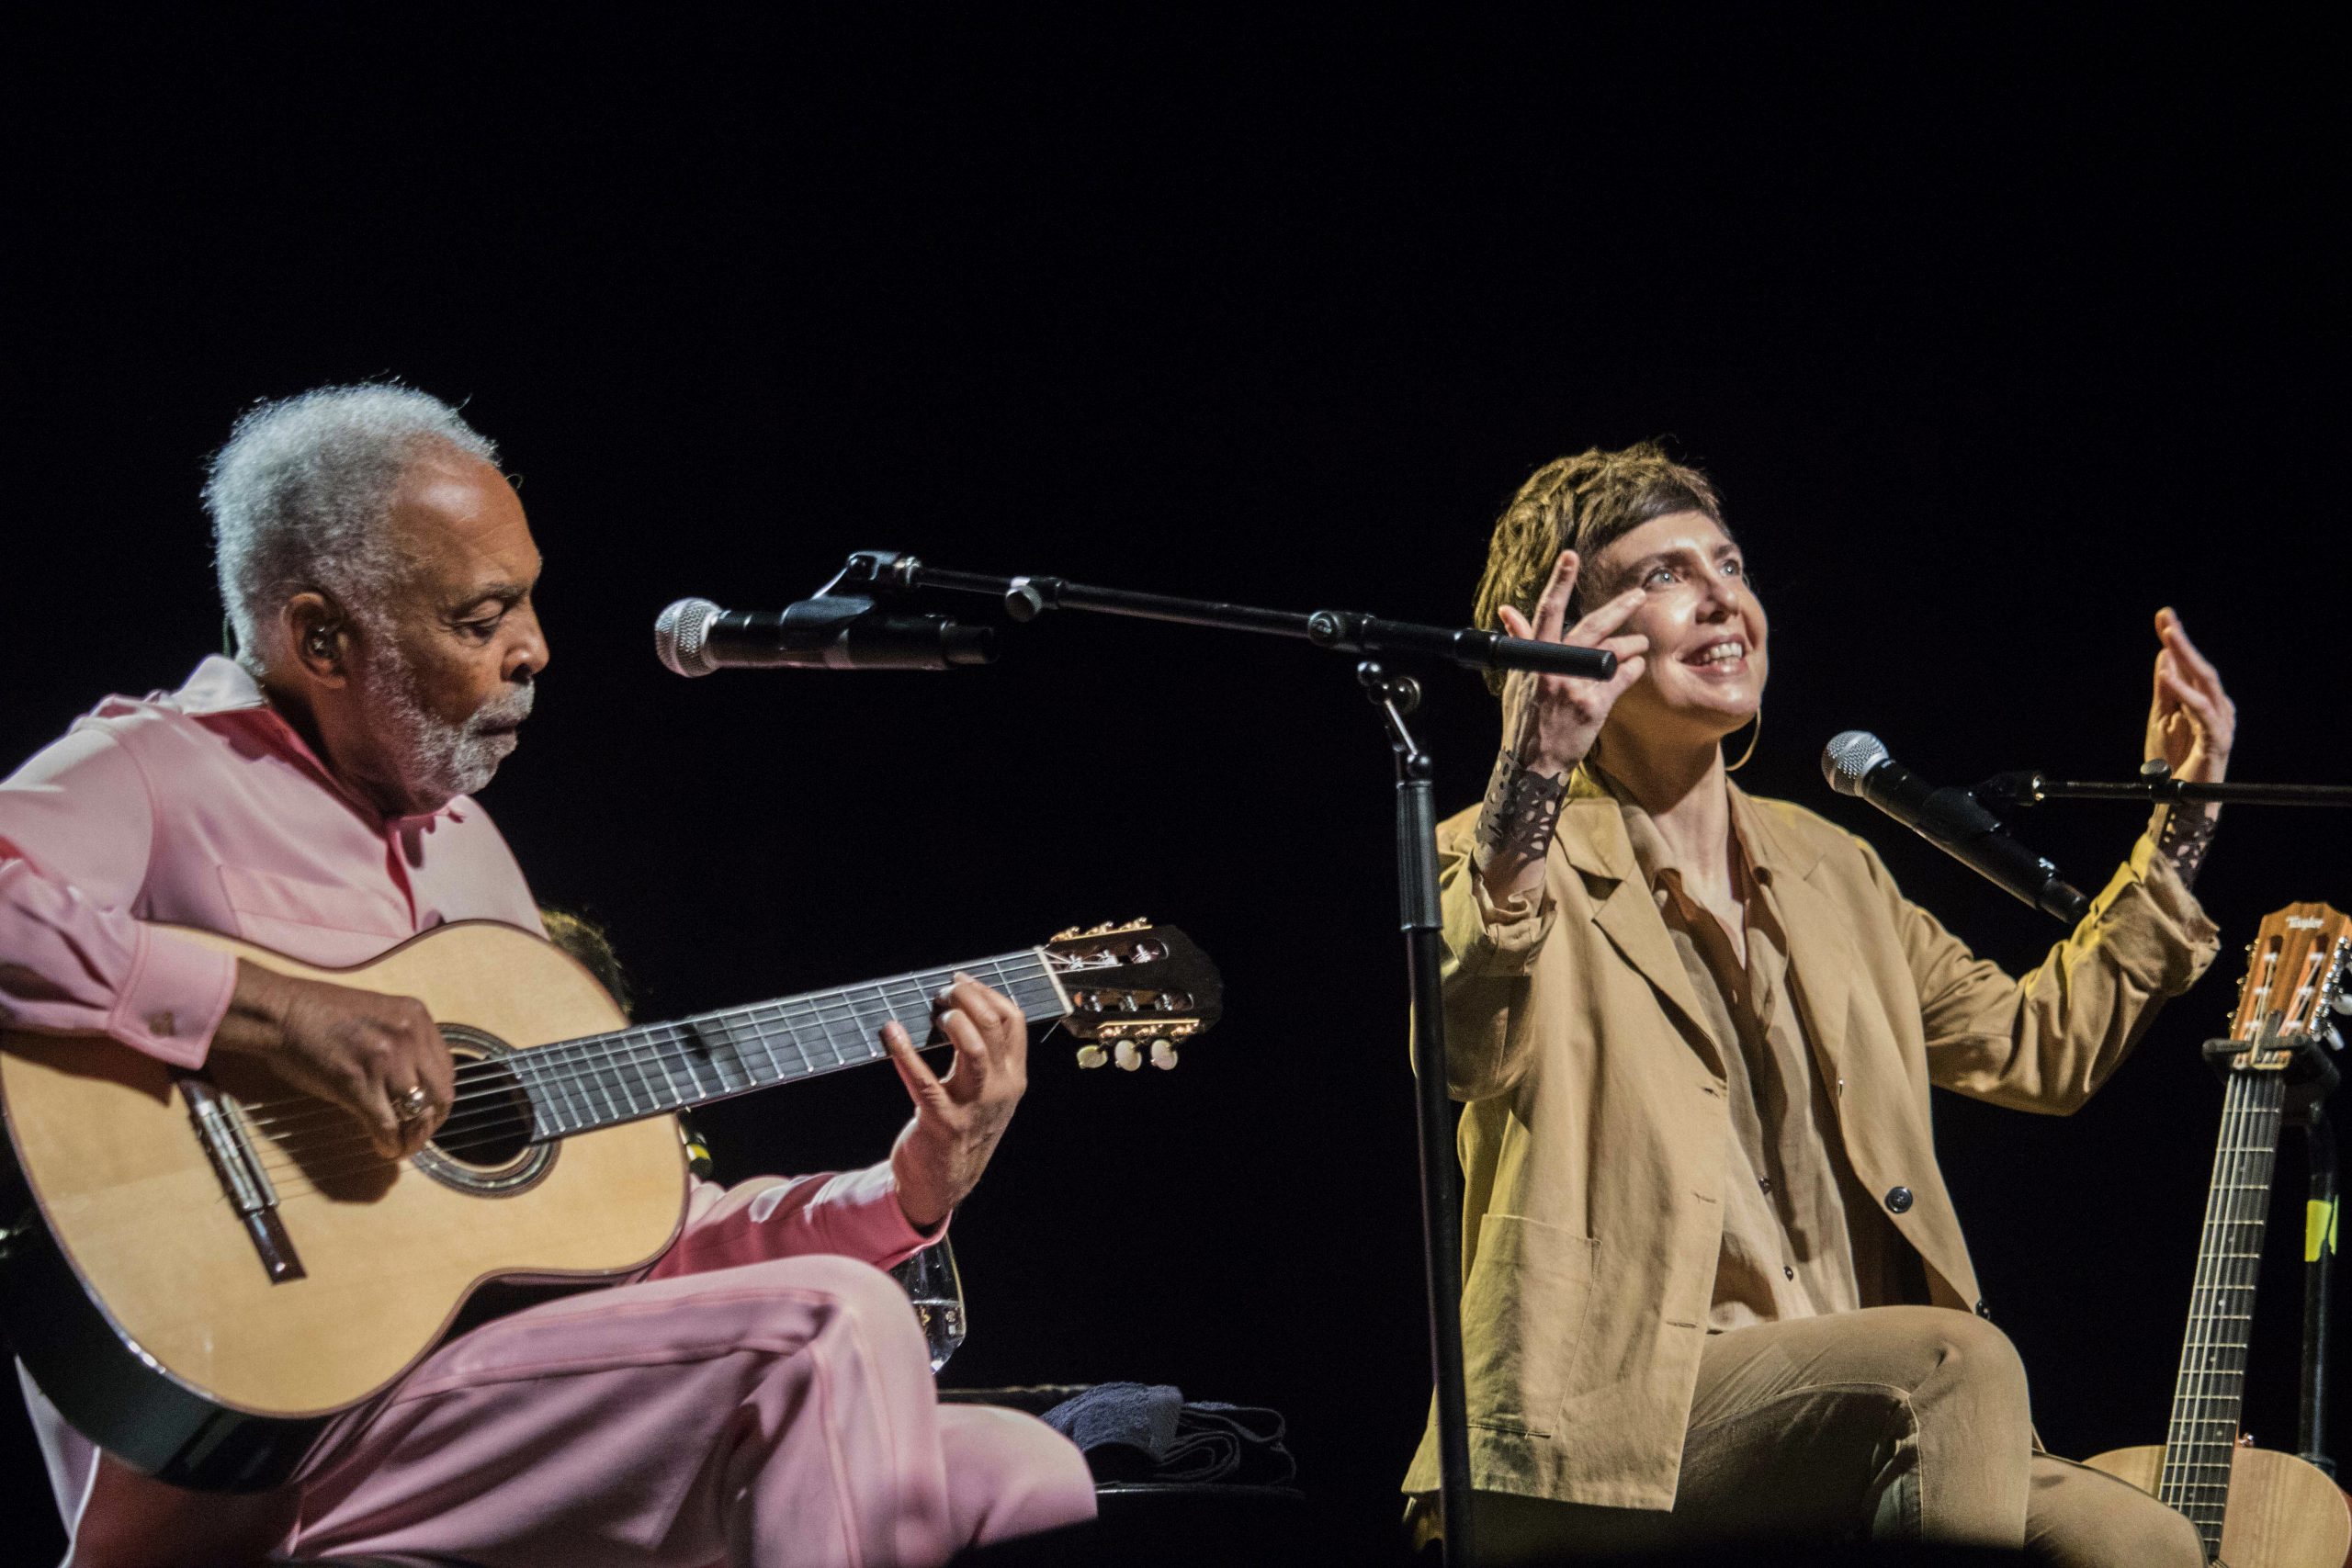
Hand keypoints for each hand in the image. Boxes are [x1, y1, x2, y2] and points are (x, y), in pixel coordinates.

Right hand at [210, 960, 454, 1158]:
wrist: (281, 1012)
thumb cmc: (319, 1015)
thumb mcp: (379, 1016)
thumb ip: (404, 1043)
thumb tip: (415, 1083)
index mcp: (417, 1017)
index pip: (447, 1069)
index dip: (439, 1098)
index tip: (426, 1112)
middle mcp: (409, 1036)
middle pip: (441, 1094)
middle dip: (431, 1122)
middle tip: (415, 1134)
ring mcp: (386, 1060)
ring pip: (417, 1114)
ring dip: (411, 1138)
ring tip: (399, 1146)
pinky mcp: (359, 1083)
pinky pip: (387, 1125)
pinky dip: (388, 1144)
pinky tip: (382, 1148)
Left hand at [882, 973, 1029, 1230]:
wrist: (944, 1182)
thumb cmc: (961, 1128)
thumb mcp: (988, 1094)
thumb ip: (987, 1057)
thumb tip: (962, 1005)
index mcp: (1013, 1079)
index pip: (1014, 1021)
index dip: (987, 992)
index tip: (962, 981)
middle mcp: (999, 1090)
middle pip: (994, 1027)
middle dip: (968, 998)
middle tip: (944, 992)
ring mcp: (972, 1107)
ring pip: (974, 1049)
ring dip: (953, 1020)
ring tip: (936, 1011)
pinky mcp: (941, 1121)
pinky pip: (922, 1080)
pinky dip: (904, 1052)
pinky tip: (891, 1032)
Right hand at [1495, 550, 1650, 774]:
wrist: (1533, 760)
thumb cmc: (1524, 715)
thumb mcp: (1516, 676)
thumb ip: (1519, 641)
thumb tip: (1507, 610)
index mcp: (1534, 656)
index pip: (1546, 611)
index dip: (1559, 582)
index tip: (1570, 556)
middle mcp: (1555, 667)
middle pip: (1592, 627)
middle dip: (1618, 608)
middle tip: (1638, 595)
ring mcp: (1575, 686)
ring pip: (1613, 652)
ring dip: (1631, 646)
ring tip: (1640, 644)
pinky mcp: (1594, 705)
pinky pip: (1622, 678)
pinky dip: (1632, 670)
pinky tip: (1636, 667)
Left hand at [2144, 607, 2234, 784]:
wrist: (2181, 800)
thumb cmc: (2174, 760)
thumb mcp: (2161, 717)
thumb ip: (2165, 689)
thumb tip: (2165, 656)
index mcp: (2204, 700)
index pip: (2189, 665)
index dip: (2176, 640)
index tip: (2163, 615)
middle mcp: (2217, 707)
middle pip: (2200, 668)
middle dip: (2182, 641)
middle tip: (2166, 618)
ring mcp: (2220, 722)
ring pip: (2205, 684)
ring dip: (2186, 659)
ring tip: (2169, 638)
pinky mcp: (2216, 740)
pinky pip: (2200, 712)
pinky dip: (2183, 693)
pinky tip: (2167, 677)